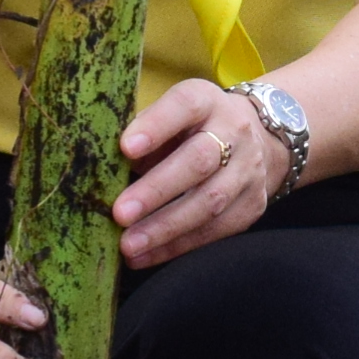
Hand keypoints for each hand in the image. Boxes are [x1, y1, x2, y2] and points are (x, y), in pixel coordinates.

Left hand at [113, 77, 281, 266]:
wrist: (256, 139)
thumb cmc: (190, 129)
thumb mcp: (169, 117)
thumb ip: (141, 135)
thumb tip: (102, 168)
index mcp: (205, 102)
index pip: (184, 106)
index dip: (156, 126)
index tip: (125, 148)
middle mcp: (233, 132)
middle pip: (198, 161)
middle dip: (157, 190)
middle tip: (120, 213)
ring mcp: (248, 170)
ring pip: (210, 202)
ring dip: (165, 228)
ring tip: (129, 245)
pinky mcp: (252, 205)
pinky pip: (216, 230)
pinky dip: (178, 246)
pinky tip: (147, 256)